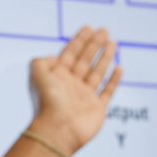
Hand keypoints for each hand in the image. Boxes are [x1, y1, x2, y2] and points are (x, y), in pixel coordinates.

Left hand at [28, 27, 122, 155]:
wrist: (58, 129)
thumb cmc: (47, 102)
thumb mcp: (36, 74)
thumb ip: (41, 61)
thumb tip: (54, 57)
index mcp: (57, 76)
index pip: (70, 53)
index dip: (79, 40)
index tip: (89, 27)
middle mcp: (71, 85)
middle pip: (85, 59)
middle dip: (95, 44)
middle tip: (105, 30)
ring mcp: (85, 97)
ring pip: (97, 72)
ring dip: (105, 57)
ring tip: (113, 42)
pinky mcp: (97, 109)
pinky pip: (107, 91)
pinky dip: (114, 80)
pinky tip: (119, 67)